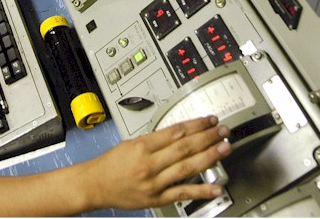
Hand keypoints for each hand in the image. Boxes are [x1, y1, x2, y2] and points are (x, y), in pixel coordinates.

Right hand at [80, 115, 231, 210]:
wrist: (95, 185)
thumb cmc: (110, 164)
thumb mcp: (131, 143)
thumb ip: (155, 140)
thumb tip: (181, 133)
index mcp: (142, 146)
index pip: (175, 132)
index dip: (195, 125)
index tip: (209, 120)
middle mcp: (149, 164)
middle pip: (184, 147)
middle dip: (207, 137)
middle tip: (222, 130)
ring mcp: (155, 183)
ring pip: (187, 167)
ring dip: (209, 156)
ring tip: (224, 148)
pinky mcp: (157, 198)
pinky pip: (182, 193)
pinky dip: (201, 190)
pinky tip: (216, 186)